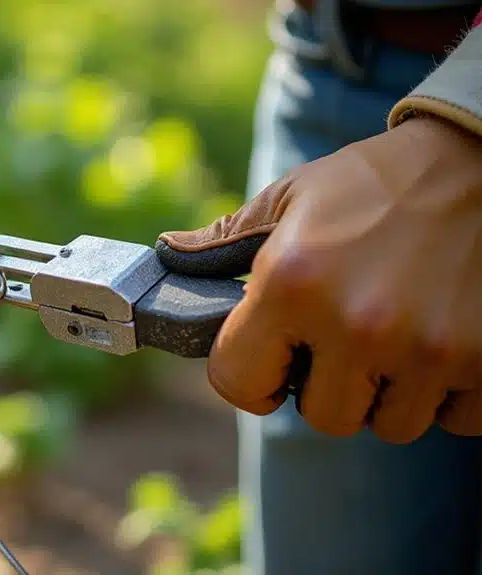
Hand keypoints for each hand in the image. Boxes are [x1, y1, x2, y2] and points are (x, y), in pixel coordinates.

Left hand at [156, 116, 481, 442]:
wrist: (481, 157)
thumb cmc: (376, 182)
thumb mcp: (291, 197)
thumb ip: (225, 239)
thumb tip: (168, 252)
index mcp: (292, 284)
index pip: (239, 383)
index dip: (251, 376)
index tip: (273, 364)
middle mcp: (356, 324)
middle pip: (322, 417)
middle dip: (328, 386)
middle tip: (346, 340)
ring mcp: (425, 348)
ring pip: (390, 424)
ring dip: (389, 391)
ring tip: (397, 333)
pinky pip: (454, 419)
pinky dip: (447, 392)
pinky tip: (442, 339)